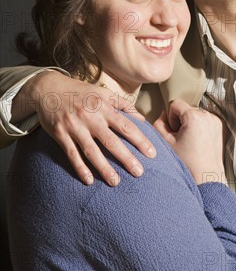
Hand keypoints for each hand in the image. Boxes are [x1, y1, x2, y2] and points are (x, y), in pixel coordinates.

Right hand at [13, 71, 156, 185]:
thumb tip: (142, 119)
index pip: (126, 126)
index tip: (151, 153)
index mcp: (103, 106)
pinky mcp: (60, 134)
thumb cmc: (81, 92)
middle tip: (139, 172)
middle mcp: (90, 117)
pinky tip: (89, 180)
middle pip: (111, 141)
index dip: (140, 140)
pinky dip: (80, 168)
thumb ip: (123, 105)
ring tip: (116, 182)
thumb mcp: (103, 92)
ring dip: (104, 168)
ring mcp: (75, 126)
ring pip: (91, 151)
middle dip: (126, 158)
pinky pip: (72, 154)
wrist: (49, 88)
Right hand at [154, 99, 226, 184]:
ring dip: (191, 123)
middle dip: (181, 120)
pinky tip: (198, 141)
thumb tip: (164, 114)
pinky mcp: (220, 126)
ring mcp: (215, 120)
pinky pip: (205, 119)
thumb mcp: (166, 142)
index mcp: (193, 116)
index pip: (176, 104)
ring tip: (190, 140)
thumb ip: (159, 124)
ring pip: (196, 114)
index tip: (174, 131)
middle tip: (181, 137)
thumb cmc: (186, 161)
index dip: (171, 117)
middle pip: (187, 108)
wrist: (206, 175)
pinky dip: (200, 126)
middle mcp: (207, 115)